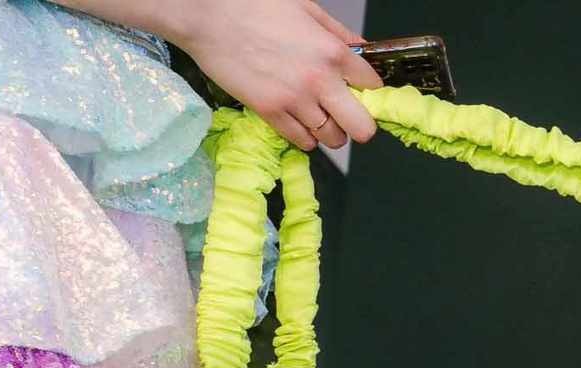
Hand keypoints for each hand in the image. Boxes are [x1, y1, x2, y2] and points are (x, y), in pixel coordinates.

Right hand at [174, 0, 380, 151]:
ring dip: (329, 130)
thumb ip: (337, 33)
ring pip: (333, 139)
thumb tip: (362, 50)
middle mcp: (319, 81)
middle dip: (359, 124)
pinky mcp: (269, 112)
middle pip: (362, 128)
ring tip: (318, 116)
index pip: (374, 88)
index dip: (368, 91)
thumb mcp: (305, 8)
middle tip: (347, 115)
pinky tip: (299, 122)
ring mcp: (294, 100)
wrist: (206, 14)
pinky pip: (303, 141)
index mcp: (332, 52)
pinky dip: (306, 137)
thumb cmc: (252, 5)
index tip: (358, 91)